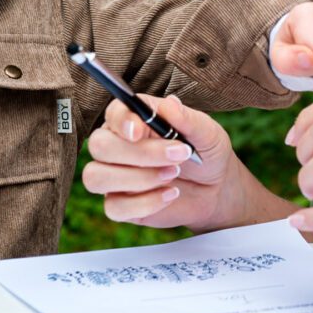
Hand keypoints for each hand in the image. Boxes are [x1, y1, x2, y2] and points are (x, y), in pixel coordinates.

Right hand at [82, 94, 247, 229]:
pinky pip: (114, 207)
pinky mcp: (120, 204)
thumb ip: (188, 119)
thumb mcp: (207, 133)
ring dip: (137, 179)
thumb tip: (169, 104)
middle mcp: (117, 145)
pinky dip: (145, 203)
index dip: (121, 121)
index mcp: (134, 120)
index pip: (113, 113)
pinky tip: (170, 194)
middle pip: (99, 145)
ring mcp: (114, 176)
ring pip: (97, 177)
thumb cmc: (206, 153)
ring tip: (173, 174)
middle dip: (139, 153)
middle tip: (178, 154)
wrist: (216, 189)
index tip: (139, 131)